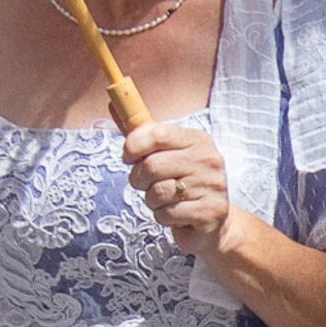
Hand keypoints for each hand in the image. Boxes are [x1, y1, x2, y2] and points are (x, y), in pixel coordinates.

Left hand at [124, 115, 236, 257]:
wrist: (211, 220)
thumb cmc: (182, 183)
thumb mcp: (165, 154)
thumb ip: (141, 134)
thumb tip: (113, 106)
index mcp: (197, 139)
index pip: (157, 134)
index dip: (133, 146)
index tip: (127, 157)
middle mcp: (208, 159)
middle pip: (152, 166)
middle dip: (139, 179)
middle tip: (145, 184)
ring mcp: (212, 186)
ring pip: (158, 193)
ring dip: (151, 201)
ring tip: (164, 200)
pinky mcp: (210, 211)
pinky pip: (167, 214)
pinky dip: (163, 217)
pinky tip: (175, 215)